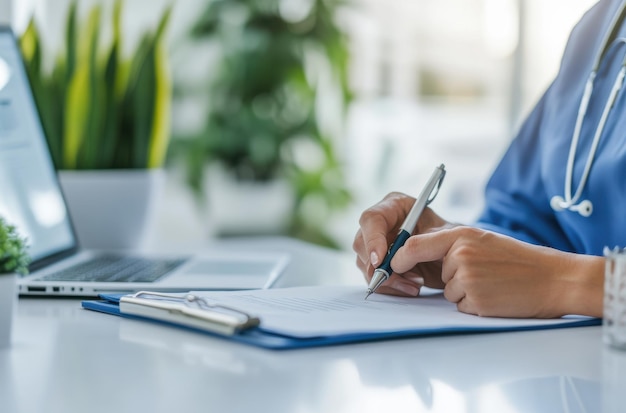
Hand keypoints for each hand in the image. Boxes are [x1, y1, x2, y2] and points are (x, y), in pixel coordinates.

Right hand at [353, 192, 453, 295]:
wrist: (458, 256)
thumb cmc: (453, 239)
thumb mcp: (443, 236)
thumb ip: (418, 245)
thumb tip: (391, 262)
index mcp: (395, 205)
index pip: (372, 219)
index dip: (372, 240)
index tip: (380, 262)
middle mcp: (381, 222)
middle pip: (361, 243)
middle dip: (378, 266)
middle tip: (399, 279)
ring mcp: (376, 242)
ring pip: (364, 263)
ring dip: (387, 279)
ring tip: (415, 283)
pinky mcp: (378, 262)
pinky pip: (373, 277)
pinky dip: (390, 287)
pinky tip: (410, 287)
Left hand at [391, 226, 603, 317]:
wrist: (552, 278)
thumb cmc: (516, 259)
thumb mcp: (481, 239)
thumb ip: (450, 243)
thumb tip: (413, 251)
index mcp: (460, 236)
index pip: (414, 246)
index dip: (399, 258)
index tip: (391, 265)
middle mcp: (460, 256)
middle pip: (437, 273)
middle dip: (452, 277)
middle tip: (484, 272)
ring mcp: (467, 279)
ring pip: (448, 291)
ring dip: (464, 291)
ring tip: (492, 282)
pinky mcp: (475, 301)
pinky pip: (460, 305)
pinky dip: (473, 303)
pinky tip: (494, 295)